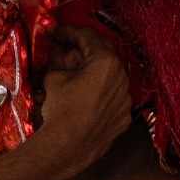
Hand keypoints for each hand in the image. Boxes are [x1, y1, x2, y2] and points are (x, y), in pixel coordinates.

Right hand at [38, 28, 130, 175]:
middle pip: (103, 55)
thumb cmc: (61, 110)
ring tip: (74, 75)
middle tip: (64, 51)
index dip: (69, 32)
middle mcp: (122, 78)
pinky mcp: (123, 117)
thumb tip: (58, 54)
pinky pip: (113, 98)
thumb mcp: (54, 77)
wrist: (66, 147)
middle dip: (83, 51)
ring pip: (110, 77)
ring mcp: (125, 100)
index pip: (88, 37)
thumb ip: (59, 61)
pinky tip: (84, 96)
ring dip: (93, 72)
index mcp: (106, 63)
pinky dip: (100, 93)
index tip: (57, 33)